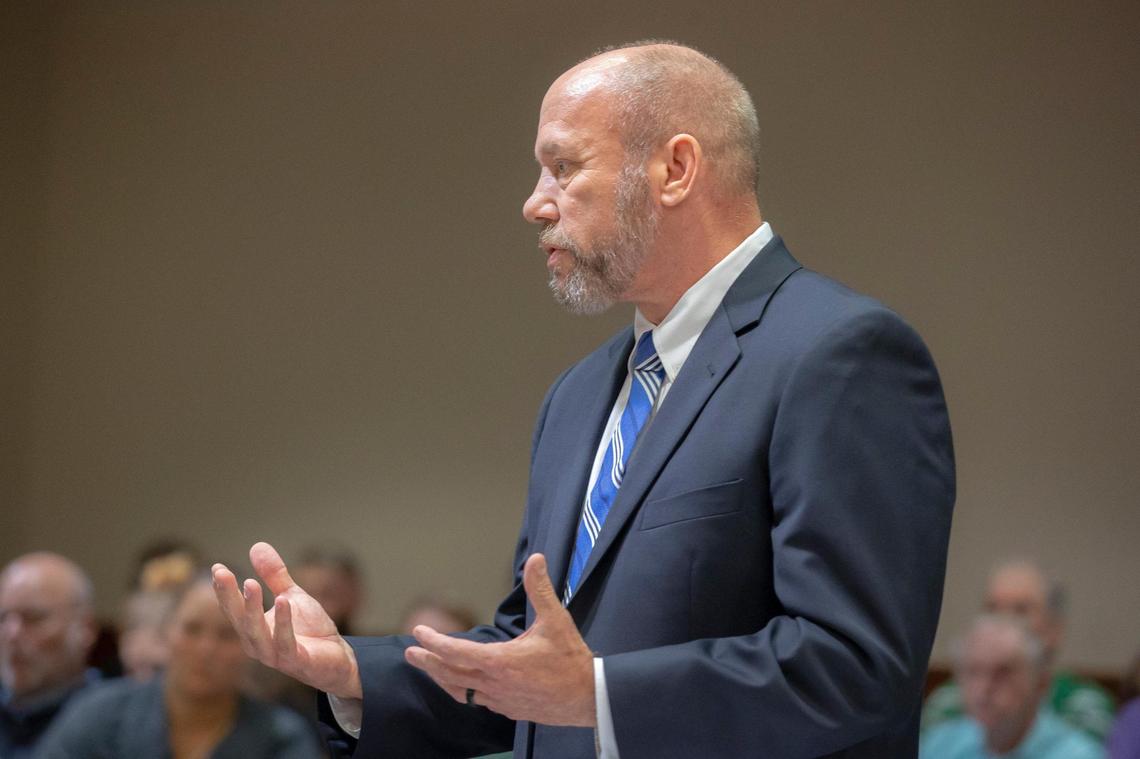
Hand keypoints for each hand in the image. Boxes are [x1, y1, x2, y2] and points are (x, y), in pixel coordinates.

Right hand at [212, 542, 361, 698]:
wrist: (336, 659)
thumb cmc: (310, 630)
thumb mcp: (291, 596)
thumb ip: (274, 576)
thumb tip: (256, 545)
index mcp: (253, 629)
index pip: (233, 609)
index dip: (224, 590)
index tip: (217, 568)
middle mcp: (257, 644)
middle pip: (239, 620)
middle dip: (229, 596)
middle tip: (222, 573)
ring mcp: (274, 655)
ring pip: (256, 633)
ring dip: (252, 609)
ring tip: (250, 583)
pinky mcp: (295, 661)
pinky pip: (285, 642)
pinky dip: (282, 622)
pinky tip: (283, 601)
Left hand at [404, 553, 595, 726]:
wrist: (589, 698)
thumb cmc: (571, 659)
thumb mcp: (556, 619)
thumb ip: (540, 589)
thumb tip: (535, 559)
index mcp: (501, 662)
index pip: (457, 652)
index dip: (435, 642)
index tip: (418, 632)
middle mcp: (495, 684)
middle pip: (451, 675)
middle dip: (428, 663)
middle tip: (410, 653)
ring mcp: (501, 700)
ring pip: (461, 691)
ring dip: (442, 678)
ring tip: (429, 669)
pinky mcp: (509, 710)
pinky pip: (478, 701)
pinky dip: (463, 691)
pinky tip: (463, 686)